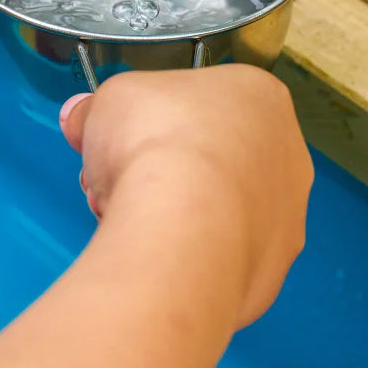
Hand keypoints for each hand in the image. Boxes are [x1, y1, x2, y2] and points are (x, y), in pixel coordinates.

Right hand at [59, 64, 312, 327]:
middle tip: (118, 181)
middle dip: (160, 170)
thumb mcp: (107, 102)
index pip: (202, 104)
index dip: (152, 120)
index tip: (120, 139)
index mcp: (260, 96)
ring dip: (172, 214)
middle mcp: (287, 153)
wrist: (182, 229)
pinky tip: (158, 257)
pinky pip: (221, 257)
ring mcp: (287, 217)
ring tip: (129, 223)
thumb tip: (81, 118)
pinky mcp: (273, 271)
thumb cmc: (156, 142)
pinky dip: (189, 257)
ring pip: (216, 210)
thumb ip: (96, 109)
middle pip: (209, 158)